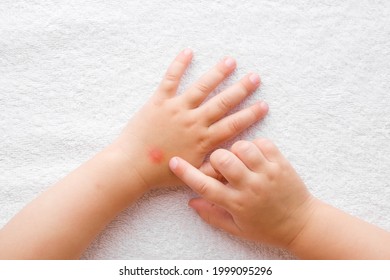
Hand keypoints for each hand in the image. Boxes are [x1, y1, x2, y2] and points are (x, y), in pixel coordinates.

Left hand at [112, 49, 267, 188]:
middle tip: (255, 77)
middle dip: (241, 89)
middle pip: (222, 102)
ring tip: (230, 61)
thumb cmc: (161, 173)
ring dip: (217, 73)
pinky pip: (171, 79)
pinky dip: (179, 65)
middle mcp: (194, 122)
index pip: (233, 124)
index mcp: (203, 140)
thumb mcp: (192, 175)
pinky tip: (188, 52)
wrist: (132, 166)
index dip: (250, 114)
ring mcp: (177, 109)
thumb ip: (214, 170)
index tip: (264, 104)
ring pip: (202, 87)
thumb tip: (232, 164)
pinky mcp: (159, 102)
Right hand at [169, 139, 315, 247]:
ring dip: (236, 151)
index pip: (206, 186)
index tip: (174, 162)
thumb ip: (212, 215)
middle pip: (222, 159)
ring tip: (240, 161)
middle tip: (222, 168)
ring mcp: (267, 173)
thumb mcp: (237, 229)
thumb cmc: (267, 228)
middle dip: (216, 160)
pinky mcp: (281, 163)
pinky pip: (263, 142)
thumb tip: (191, 202)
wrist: (302, 225)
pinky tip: (255, 157)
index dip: (186, 173)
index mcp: (237, 204)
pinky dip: (255, 145)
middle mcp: (251, 186)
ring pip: (242, 147)